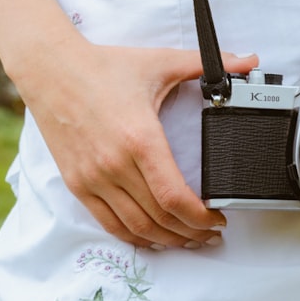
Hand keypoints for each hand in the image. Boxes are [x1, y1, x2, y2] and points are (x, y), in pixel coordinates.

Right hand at [20, 40, 258, 248]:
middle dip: (191, 233)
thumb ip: (207, 64)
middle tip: (211, 235)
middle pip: (160, 218)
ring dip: (167, 240)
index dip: (200, 218)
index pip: (174, 197)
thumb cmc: (104, 67)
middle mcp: (115, 165)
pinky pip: (109, 223)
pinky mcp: (77, 184)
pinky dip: (134, 237)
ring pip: (136, 227)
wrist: (50, 68)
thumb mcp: (160, 62)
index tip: (218, 220)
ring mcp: (93, 178)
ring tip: (189, 240)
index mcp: (140, 139)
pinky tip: (153, 238)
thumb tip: (250, 60)